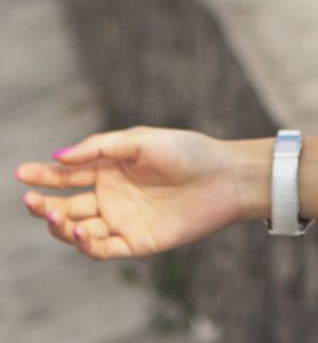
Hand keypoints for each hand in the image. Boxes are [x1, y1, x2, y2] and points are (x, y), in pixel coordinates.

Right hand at [15, 125, 255, 259]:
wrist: (223, 177)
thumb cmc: (186, 151)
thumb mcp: (140, 140)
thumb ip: (100, 148)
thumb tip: (59, 155)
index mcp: (111, 168)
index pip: (69, 174)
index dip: (44, 175)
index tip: (21, 173)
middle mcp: (112, 196)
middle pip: (68, 204)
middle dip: (45, 203)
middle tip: (30, 201)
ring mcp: (122, 220)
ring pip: (79, 229)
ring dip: (61, 225)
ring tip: (55, 215)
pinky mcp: (136, 243)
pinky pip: (102, 249)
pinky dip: (86, 244)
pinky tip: (79, 230)